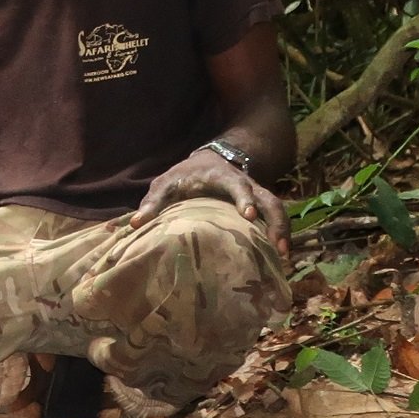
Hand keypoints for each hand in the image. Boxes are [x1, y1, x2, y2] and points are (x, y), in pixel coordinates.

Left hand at [131, 145, 286, 255]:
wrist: (206, 161)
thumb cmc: (183, 175)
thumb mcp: (165, 184)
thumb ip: (153, 202)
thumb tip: (135, 223)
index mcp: (222, 177)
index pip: (238, 185)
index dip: (244, 198)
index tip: (247, 215)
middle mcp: (245, 184)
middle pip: (268, 199)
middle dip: (275, 221)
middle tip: (277, 247)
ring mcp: (255, 194)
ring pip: (277, 208)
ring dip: (282, 230)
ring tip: (283, 256)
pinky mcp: (258, 205)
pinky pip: (274, 216)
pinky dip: (279, 232)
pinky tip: (278, 255)